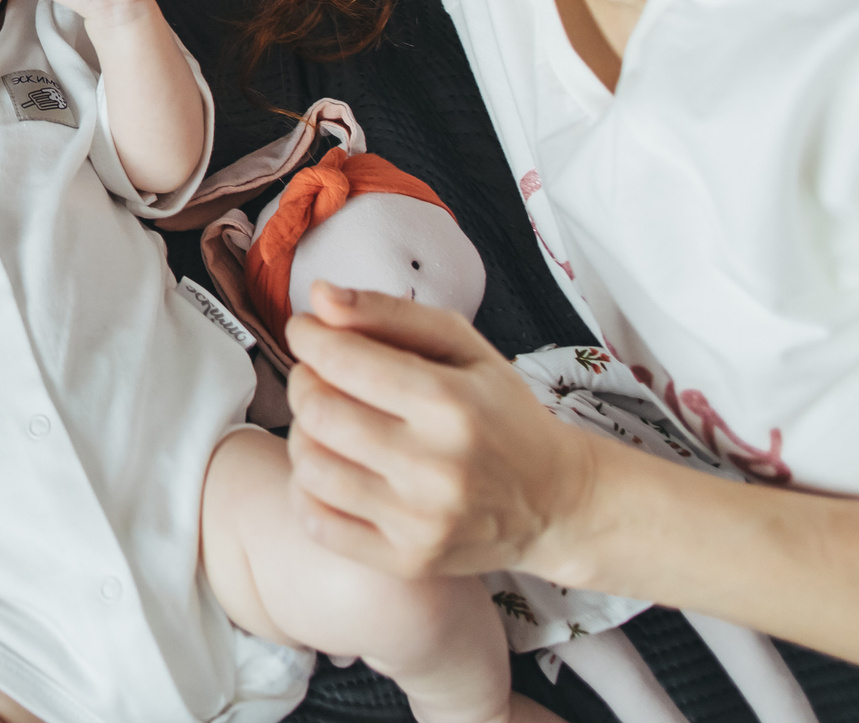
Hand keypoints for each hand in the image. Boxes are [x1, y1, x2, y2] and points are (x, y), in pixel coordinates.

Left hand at [282, 284, 597, 582]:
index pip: (341, 359)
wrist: (555, 502)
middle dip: (304, 381)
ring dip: (303, 434)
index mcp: (451, 403)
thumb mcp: (463, 347)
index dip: (308, 336)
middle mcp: (436, 466)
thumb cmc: (502, 415)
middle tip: (320, 376)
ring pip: (310, 467)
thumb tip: (320, 297)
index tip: (307, 331)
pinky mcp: (408, 560)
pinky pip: (317, 522)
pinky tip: (333, 469)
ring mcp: (421, 521)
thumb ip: (388, 313)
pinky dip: (307, 490)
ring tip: (329, 424)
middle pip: (318, 411)